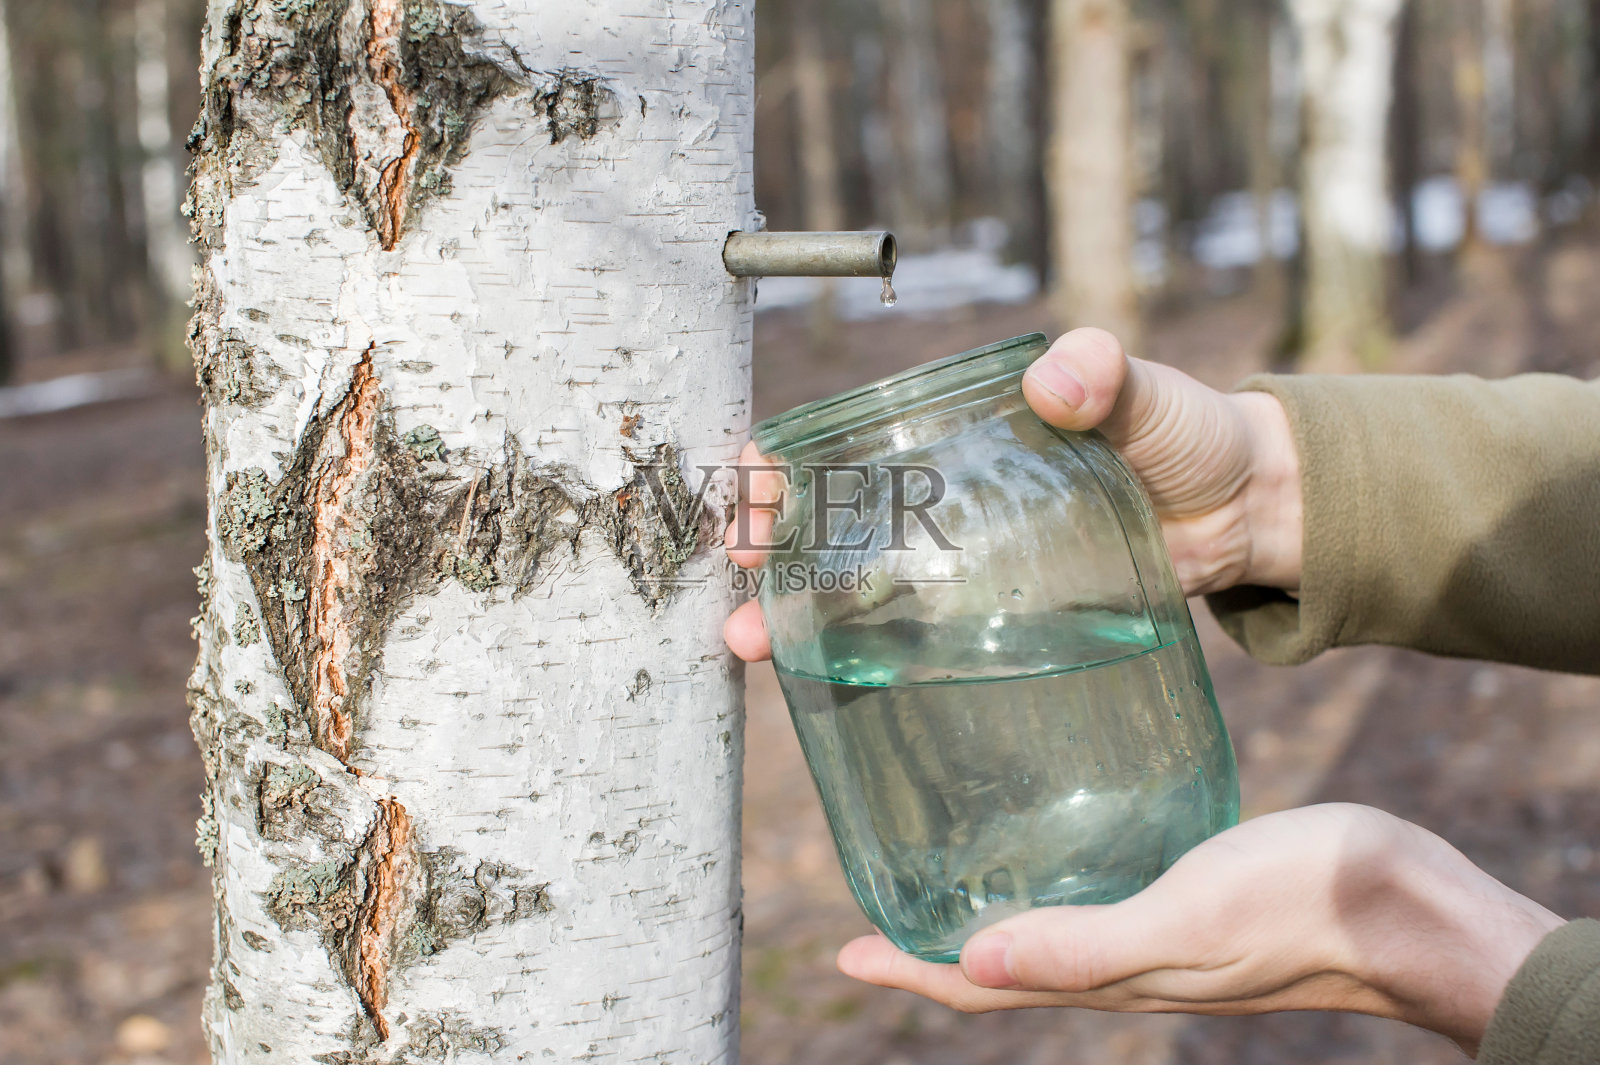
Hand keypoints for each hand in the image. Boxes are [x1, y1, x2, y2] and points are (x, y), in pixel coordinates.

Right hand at [723, 327, 1302, 662]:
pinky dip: (862, 658)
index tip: (757, 498)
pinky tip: (829, 688)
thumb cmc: (1187, 434)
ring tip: (755, 650)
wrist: (1245, 514)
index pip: (844, 442)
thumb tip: (1061, 379)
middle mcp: (943, 498)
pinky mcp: (996, 618)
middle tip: (740, 598)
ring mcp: (964, 563)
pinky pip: (913, 636)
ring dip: (795, 616)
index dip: (784, 466)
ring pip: (855, 587)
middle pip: (828, 524)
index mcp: (957, 431)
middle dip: (767, 556)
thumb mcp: (1145, 393)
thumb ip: (1105, 376)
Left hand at [835, 804, 1561, 1054]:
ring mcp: (1154, 929)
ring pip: (1047, 931)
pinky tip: (1056, 838)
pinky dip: (1055, 880)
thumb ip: (1084, 946)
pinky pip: (1098, 896)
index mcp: (1109, 976)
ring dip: (987, 914)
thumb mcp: (1184, 921)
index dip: (911, 972)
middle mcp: (1120, 960)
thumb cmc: (1301, 908)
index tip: (846, 952)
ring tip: (946, 874)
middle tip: (880, 907)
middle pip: (1001, 964)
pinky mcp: (1186, 891)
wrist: (1406, 906)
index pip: (982, 987)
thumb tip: (970, 963)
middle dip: (935, 945)